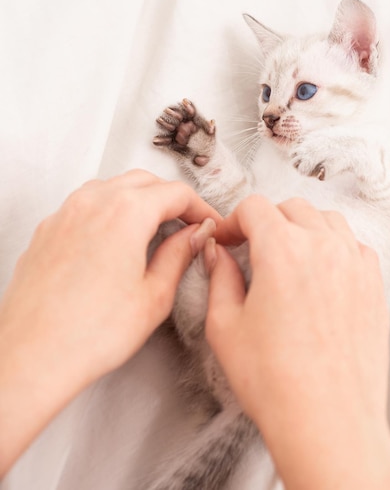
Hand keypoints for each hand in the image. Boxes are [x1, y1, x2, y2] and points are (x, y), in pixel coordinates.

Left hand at [0, 170, 218, 476]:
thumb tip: (194, 236)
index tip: (208, 223)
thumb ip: (180, 255)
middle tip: (188, 224)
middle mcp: (92, 202)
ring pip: (112, 187)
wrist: (33, 356)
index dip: (200, 207)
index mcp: (126, 212)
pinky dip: (109, 211)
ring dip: (139, 200)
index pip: (175, 192)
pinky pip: (85, 205)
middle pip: (144, 182)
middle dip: (171, 198)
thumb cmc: (89, 333)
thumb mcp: (154, 296)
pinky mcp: (48, 230)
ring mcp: (65, 213)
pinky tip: (116, 239)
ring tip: (154, 229)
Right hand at [205, 195, 389, 489]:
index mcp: (282, 250)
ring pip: (326, 220)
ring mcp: (353, 264)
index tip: (225, 238)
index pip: (254, 207)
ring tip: (286, 255)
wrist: (327, 421)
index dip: (233, 220)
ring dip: (301, 228)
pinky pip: (353, 246)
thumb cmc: (275, 381)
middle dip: (265, 221)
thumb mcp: (225, 326)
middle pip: (291, 208)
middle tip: (250, 247)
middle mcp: (323, 247)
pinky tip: (319, 271)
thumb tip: (216, 253)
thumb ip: (218, 277)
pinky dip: (333, 246)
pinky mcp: (372, 285)